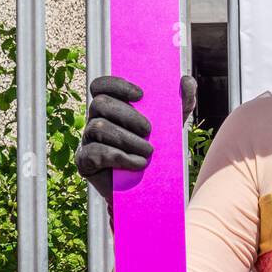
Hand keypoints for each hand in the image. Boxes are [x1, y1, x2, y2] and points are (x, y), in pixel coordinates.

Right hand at [75, 74, 197, 204]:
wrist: (145, 191)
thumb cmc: (154, 152)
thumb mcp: (171, 127)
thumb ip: (180, 104)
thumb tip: (186, 80)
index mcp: (110, 108)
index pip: (101, 86)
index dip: (116, 84)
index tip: (140, 94)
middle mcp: (94, 121)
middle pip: (100, 104)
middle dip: (127, 114)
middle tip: (149, 130)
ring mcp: (87, 141)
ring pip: (99, 128)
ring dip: (127, 139)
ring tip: (148, 152)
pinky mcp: (84, 162)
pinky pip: (95, 152)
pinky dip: (120, 157)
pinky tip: (138, 164)